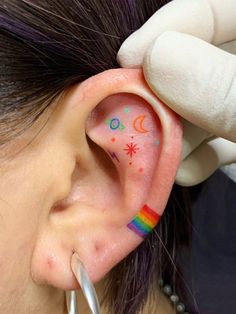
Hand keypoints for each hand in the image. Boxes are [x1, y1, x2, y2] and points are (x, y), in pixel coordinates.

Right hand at [117, 0, 235, 185]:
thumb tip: (156, 58)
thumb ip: (223, 86)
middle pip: (190, 63)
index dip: (162, 29)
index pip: (206, 9)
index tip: (126, 60)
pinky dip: (193, 156)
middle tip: (132, 118)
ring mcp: (235, 103)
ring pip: (194, 105)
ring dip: (170, 133)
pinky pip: (210, 137)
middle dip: (158, 94)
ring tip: (155, 155)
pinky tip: (187, 171)